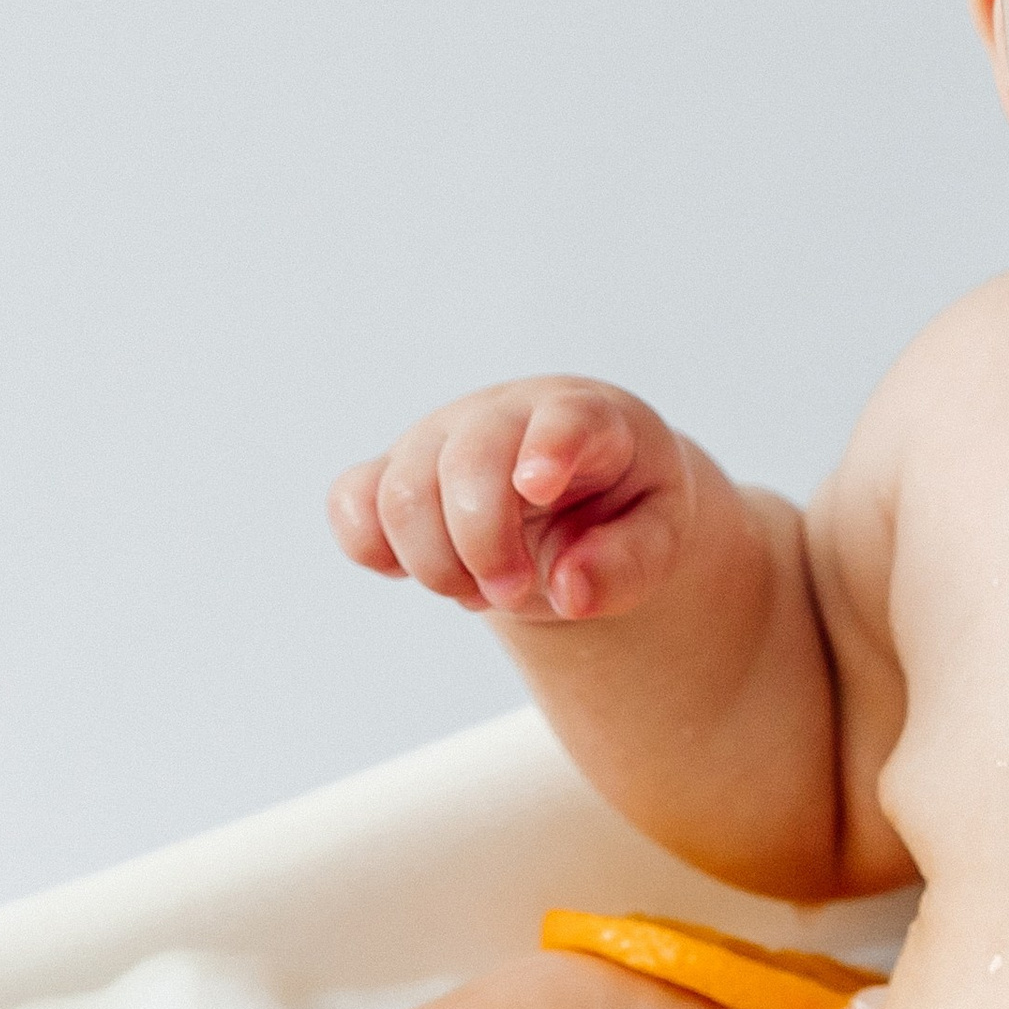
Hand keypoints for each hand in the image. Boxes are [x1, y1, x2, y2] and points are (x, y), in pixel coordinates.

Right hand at [328, 380, 693, 624]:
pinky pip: (350, 501)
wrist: (578, 492)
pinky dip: (372, 549)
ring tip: (481, 591)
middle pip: (466, 464)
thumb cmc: (622, 507)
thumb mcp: (658, 538)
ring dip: (437, 565)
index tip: (537, 487)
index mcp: (587, 418)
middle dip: (483, 546)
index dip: (548, 448)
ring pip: (402, 492)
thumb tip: (570, 591)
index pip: (566, 418)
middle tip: (513, 594)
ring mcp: (441, 436)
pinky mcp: (394, 470)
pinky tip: (420, 570)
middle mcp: (504, 414)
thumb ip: (627, 565)